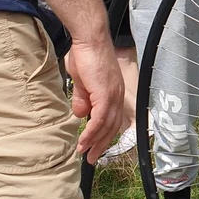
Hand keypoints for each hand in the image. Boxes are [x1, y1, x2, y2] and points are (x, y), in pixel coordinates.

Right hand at [65, 36, 124, 163]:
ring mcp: (113, 95)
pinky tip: (84, 141)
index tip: (94, 147)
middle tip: (91, 158)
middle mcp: (118, 96)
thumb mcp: (82, 83)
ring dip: (95, 141)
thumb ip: (83, 99)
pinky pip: (99, 119)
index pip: (112, 120)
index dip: (104, 135)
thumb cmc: (85, 56)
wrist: (89, 40)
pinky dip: (92, 132)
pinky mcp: (106, 94)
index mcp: (114, 93)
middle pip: (112, 127)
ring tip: (85, 153)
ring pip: (106, 126)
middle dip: (101, 144)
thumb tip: (81, 115)